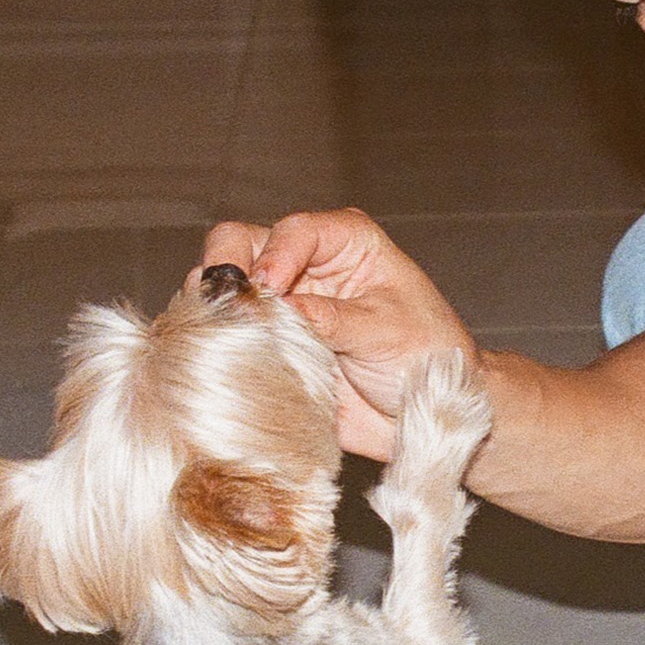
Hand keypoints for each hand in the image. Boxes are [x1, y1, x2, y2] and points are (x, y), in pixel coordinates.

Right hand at [200, 210, 473, 459]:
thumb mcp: (384, 331)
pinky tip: (225, 355)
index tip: (267, 290)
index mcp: (345, 240)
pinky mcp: (266, 341)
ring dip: (218, 308)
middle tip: (229, 308)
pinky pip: (226, 332)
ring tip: (225, 335)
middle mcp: (306, 262)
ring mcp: (281, 303)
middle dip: (229, 272)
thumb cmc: (426, 357)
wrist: (424, 414)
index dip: (273, 257)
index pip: (292, 231)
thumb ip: (329, 318)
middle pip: (241, 244)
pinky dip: (218, 339)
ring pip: (223, 287)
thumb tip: (274, 308)